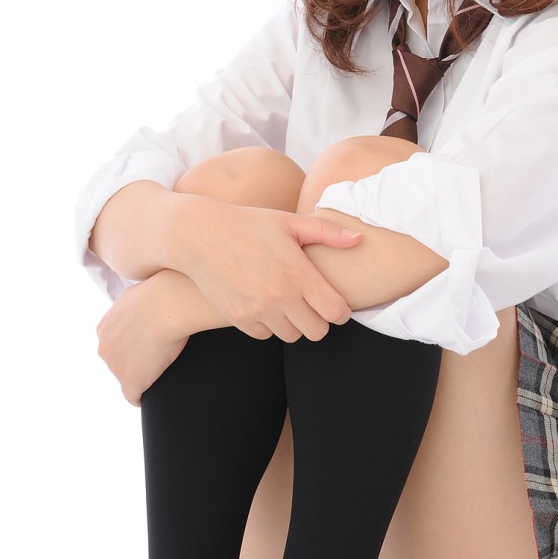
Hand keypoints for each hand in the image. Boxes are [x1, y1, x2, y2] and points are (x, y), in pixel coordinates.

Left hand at [96, 273, 190, 405]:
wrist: (169, 306)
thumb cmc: (159, 295)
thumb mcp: (135, 295)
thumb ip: (128, 306)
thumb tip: (134, 304)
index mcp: (104, 329)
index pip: (115, 347)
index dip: (132, 349)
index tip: (147, 348)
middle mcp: (105, 349)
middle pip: (119, 364)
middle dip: (135, 364)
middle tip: (158, 359)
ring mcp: (116, 367)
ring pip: (128, 379)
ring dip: (141, 378)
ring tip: (161, 372)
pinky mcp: (131, 382)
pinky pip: (134, 397)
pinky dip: (143, 397)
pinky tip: (153, 395)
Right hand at [177, 199, 362, 342]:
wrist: (199, 235)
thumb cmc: (248, 224)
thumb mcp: (289, 222)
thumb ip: (327, 232)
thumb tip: (358, 239)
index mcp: (298, 274)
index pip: (336, 312)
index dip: (342, 311)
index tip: (336, 303)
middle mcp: (280, 297)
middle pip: (317, 332)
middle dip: (320, 320)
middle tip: (313, 305)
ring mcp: (258, 310)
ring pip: (292, 336)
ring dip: (294, 324)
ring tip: (288, 303)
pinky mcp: (238, 318)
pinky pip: (265, 335)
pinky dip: (269, 325)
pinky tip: (266, 305)